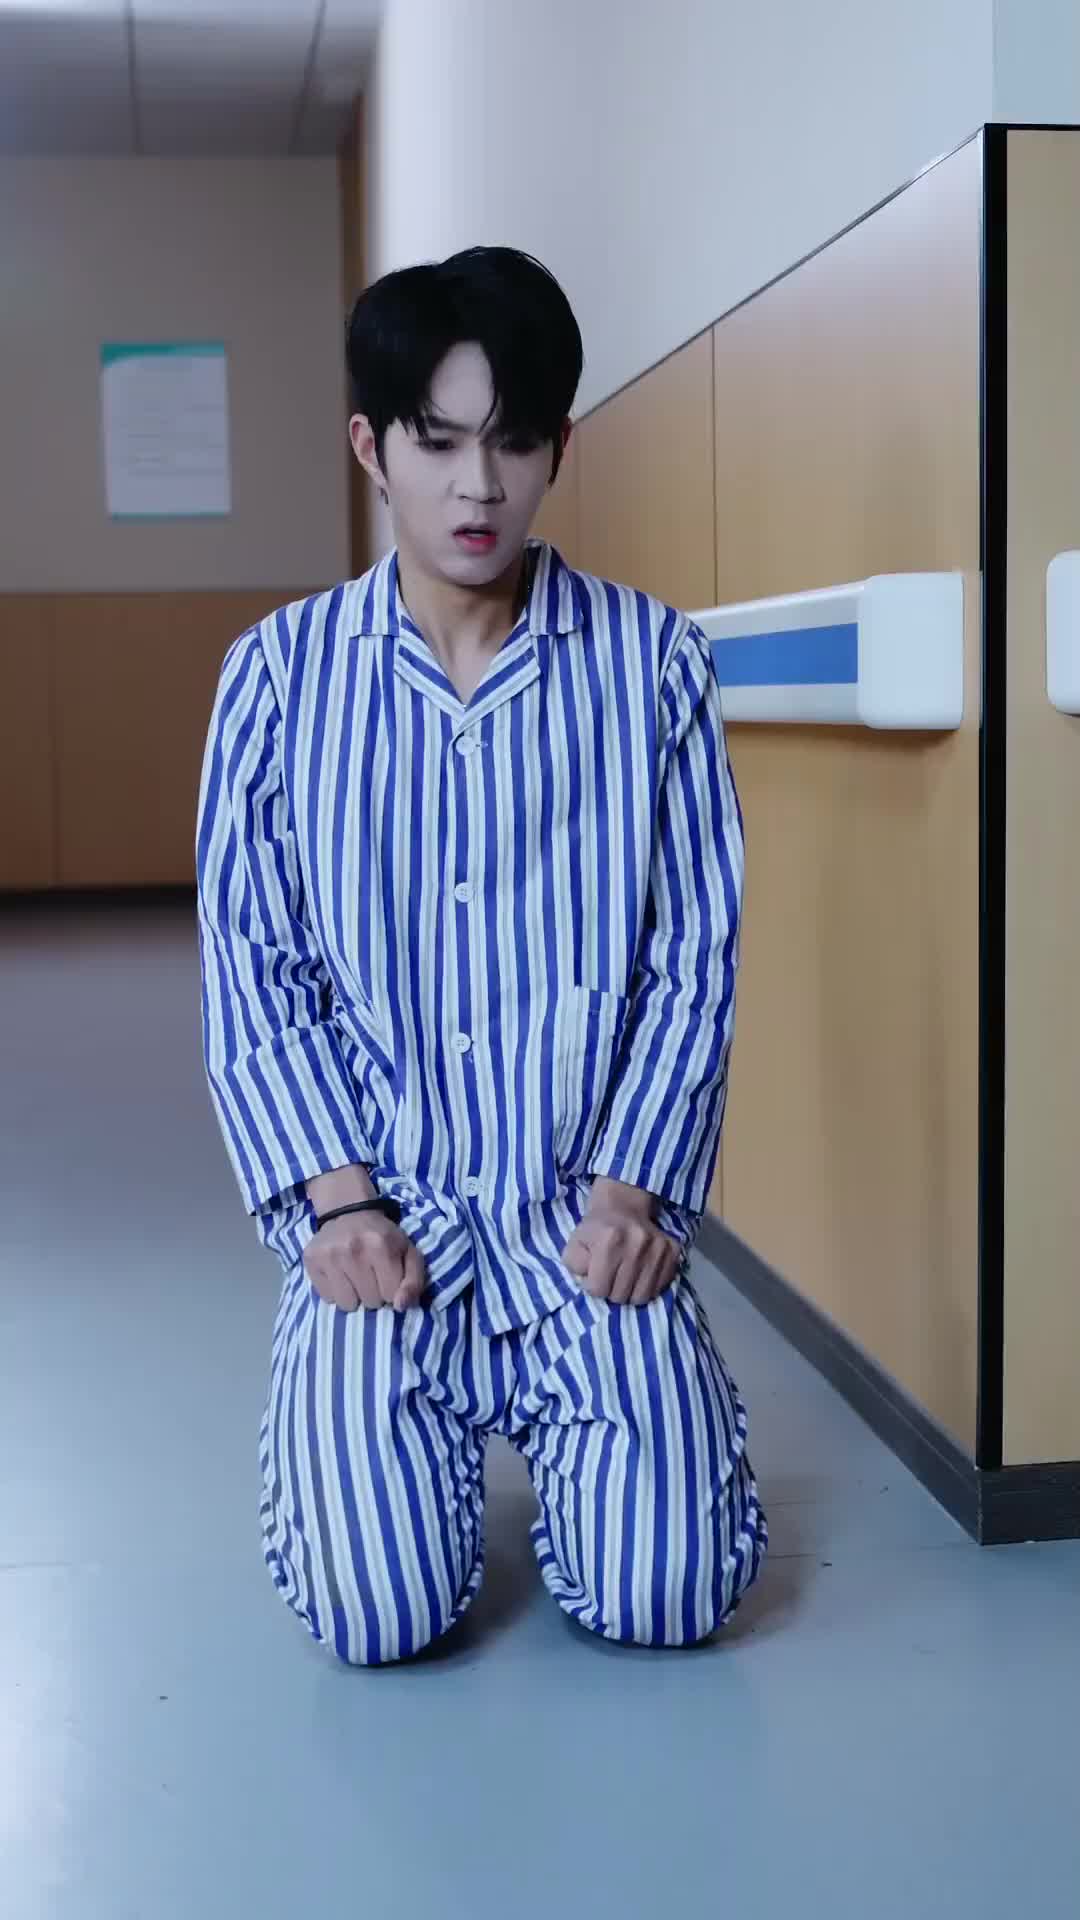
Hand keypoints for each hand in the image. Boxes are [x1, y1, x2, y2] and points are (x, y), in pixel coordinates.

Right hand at [304, 1210, 425, 1312]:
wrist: (349, 1213)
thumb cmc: (383, 1237)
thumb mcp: (408, 1254)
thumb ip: (414, 1282)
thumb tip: (400, 1306)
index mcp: (382, 1246)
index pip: (391, 1296)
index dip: (391, 1289)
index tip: (387, 1276)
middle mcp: (354, 1250)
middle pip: (370, 1302)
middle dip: (373, 1293)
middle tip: (370, 1275)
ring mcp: (330, 1256)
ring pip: (347, 1304)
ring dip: (354, 1296)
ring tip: (355, 1278)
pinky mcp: (311, 1260)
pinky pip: (327, 1298)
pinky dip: (335, 1292)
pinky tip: (339, 1275)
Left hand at [562, 1180, 679, 1306]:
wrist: (623, 1205)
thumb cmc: (596, 1228)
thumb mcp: (575, 1243)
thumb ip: (575, 1266)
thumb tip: (590, 1282)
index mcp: (610, 1240)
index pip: (598, 1289)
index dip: (593, 1286)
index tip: (594, 1275)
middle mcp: (637, 1243)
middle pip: (620, 1295)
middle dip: (611, 1291)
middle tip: (610, 1277)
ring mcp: (658, 1247)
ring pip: (642, 1296)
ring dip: (630, 1292)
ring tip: (625, 1279)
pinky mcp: (673, 1250)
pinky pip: (660, 1287)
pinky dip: (648, 1287)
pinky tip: (640, 1275)